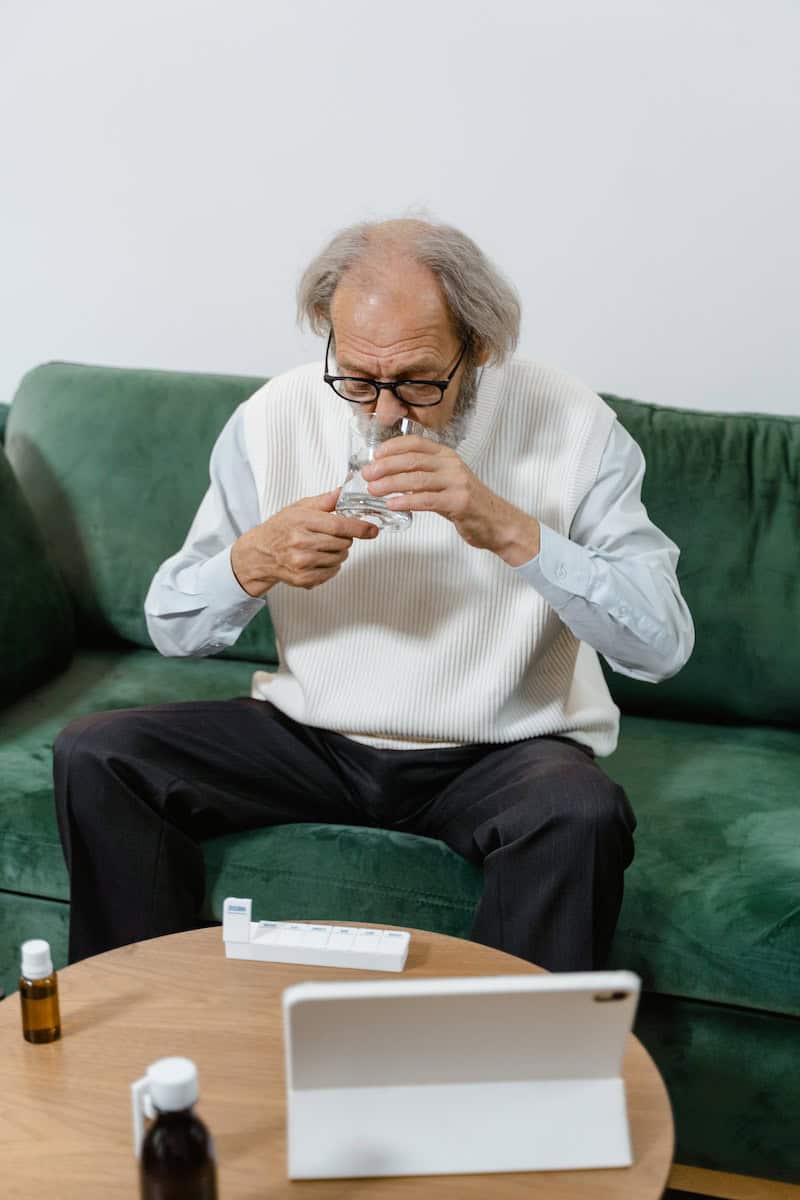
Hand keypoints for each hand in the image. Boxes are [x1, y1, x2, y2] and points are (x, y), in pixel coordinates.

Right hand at [230, 489, 378, 596]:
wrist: (261, 552)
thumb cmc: (281, 527)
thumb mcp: (300, 507)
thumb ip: (325, 500)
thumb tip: (344, 490)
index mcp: (301, 521)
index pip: (338, 525)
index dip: (359, 527)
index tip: (372, 529)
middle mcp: (300, 542)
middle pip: (342, 543)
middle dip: (346, 538)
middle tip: (334, 535)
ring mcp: (301, 563)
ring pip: (340, 558)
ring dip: (339, 552)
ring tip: (324, 546)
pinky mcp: (303, 578)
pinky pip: (332, 572)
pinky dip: (332, 566)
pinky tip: (319, 559)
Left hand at [361, 436, 540, 565]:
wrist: (496, 522)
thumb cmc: (467, 503)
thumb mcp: (445, 482)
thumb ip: (423, 477)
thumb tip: (391, 476)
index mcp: (447, 456)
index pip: (415, 443)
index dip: (392, 447)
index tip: (375, 455)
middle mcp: (452, 465)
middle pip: (412, 460)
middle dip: (385, 466)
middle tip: (367, 474)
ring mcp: (457, 482)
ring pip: (416, 479)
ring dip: (390, 483)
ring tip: (373, 490)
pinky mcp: (459, 502)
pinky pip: (426, 500)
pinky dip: (406, 501)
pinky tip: (392, 504)